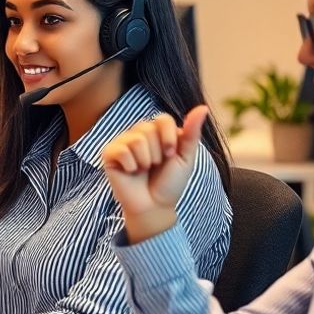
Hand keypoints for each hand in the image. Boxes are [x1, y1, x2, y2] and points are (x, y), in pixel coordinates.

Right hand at [101, 105, 208, 243]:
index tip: (171, 155)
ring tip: (143, 170)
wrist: (154, 206)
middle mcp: (139, 134)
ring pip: (136, 140)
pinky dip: (131, 165)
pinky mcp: (110, 154)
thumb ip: (191, 133)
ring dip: (145, 161)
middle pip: (149, 129)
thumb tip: (203, 108)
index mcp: (157, 132)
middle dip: (157, 153)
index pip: (162, 119)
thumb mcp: (185, 158)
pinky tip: (131, 172)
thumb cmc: (169, 183)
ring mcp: (123, 143)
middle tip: (155, 166)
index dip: (169, 138)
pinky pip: (121, 150)